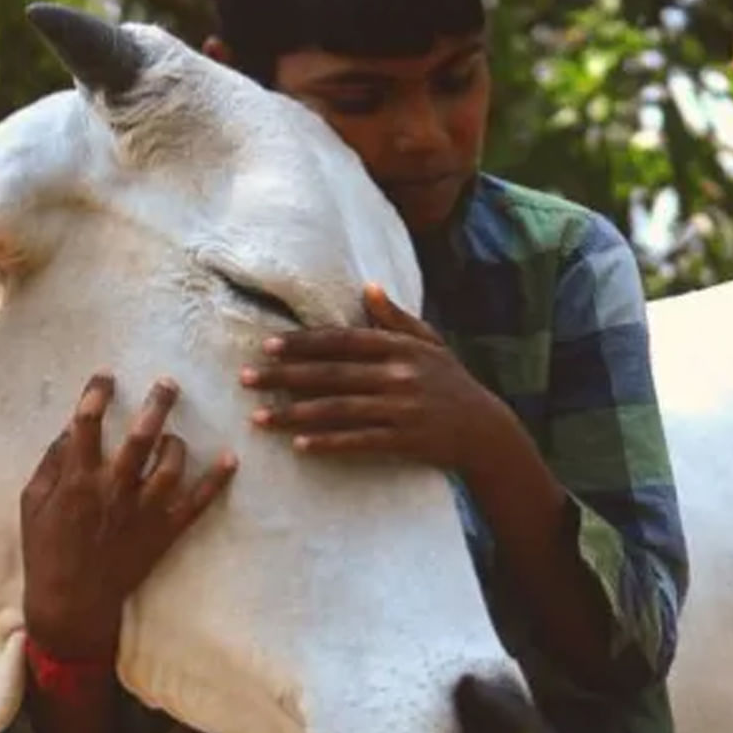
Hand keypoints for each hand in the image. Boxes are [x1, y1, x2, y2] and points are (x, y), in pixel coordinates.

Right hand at [21, 372, 236, 660]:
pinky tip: (231, 458)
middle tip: (168, 382)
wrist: (71, 602)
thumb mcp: (32, 502)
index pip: (87, 424)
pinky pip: (197, 503)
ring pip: (171, 466)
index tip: (107, 375)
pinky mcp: (164, 532)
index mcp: (78, 480)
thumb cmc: (46, 549)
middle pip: (140, 437)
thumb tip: (71, 427)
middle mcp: (114, 490)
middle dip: (157, 404)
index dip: (97, 393)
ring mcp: (143, 512)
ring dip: (177, 443)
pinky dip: (216, 481)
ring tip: (174, 435)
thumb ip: (52, 462)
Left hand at [240, 283, 502, 469]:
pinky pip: (358, 441)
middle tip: (245, 379)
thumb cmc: (451, 383)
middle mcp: (398, 375)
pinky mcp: (403, 440)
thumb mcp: (430, 344)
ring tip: (258, 417)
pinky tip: (297, 445)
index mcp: (400, 348)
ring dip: (294, 414)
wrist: (486, 431)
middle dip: (283, 377)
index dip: (303, 343)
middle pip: (331, 375)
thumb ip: (396, 318)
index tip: (267, 346)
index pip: (342, 341)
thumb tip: (368, 288)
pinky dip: (327, 443)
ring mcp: (401, 409)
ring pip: (337, 410)